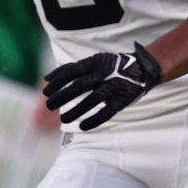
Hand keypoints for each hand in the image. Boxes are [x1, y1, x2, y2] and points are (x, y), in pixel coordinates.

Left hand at [43, 42, 160, 130]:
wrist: (142, 68)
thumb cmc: (111, 66)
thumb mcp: (93, 61)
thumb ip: (72, 68)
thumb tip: (47, 78)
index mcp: (93, 63)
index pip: (71, 71)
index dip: (57, 82)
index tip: (45, 91)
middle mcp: (103, 74)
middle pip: (79, 86)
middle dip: (62, 96)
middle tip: (49, 105)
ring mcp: (114, 86)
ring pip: (92, 100)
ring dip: (76, 110)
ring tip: (63, 118)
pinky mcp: (123, 99)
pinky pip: (108, 112)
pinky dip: (95, 120)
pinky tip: (83, 126)